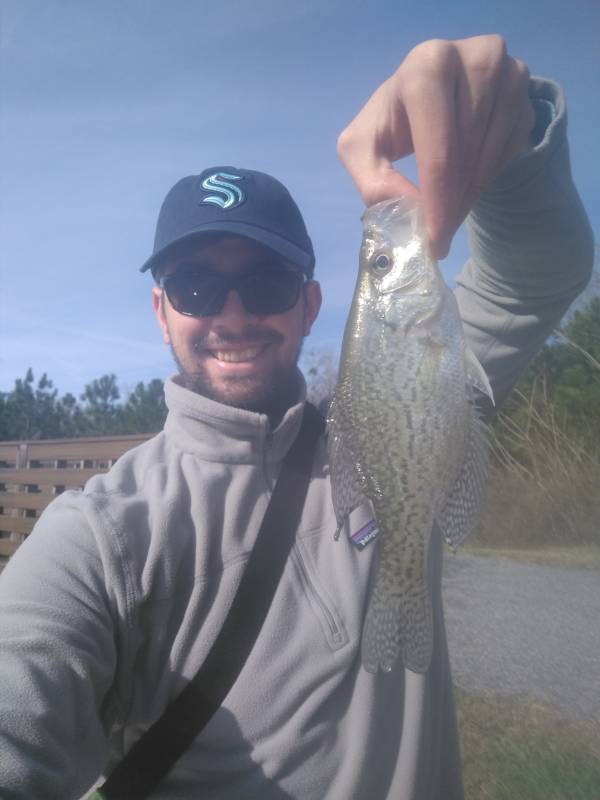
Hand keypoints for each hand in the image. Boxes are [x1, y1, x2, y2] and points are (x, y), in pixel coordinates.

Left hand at [337, 35, 535, 258]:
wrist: (431, 92)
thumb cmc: (393, 121)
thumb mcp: (362, 148)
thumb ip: (371, 180)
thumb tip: (405, 208)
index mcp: (428, 67)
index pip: (439, 150)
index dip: (437, 203)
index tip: (434, 240)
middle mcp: (476, 59)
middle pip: (468, 156)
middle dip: (451, 205)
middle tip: (439, 238)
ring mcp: (509, 74)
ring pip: (492, 156)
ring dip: (469, 196)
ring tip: (448, 214)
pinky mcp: (526, 92)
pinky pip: (511, 150)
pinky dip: (488, 177)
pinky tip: (466, 186)